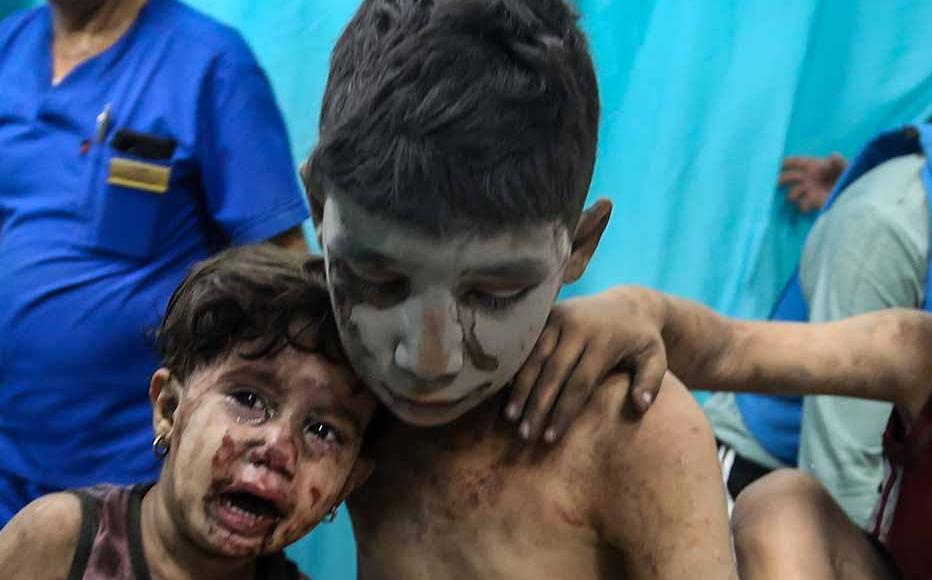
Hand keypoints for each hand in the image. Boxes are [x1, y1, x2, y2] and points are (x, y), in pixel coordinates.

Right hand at [504, 287, 668, 442]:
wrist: (629, 303)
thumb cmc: (641, 340)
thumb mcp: (656, 358)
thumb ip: (651, 382)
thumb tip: (640, 406)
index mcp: (603, 340)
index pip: (578, 383)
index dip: (563, 412)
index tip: (551, 438)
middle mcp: (577, 326)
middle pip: (552, 373)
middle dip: (537, 406)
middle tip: (525, 435)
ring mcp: (559, 317)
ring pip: (534, 358)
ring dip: (520, 389)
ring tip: (510, 418)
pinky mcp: (547, 314)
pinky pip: (527, 345)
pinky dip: (516, 369)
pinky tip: (505, 392)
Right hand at [778, 153, 846, 212]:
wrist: (854, 192)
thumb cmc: (850, 175)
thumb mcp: (846, 166)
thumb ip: (839, 161)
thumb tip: (832, 155)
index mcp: (813, 166)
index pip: (796, 162)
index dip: (786, 162)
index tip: (779, 164)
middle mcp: (807, 178)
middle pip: (788, 177)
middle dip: (782, 179)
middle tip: (778, 182)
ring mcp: (808, 190)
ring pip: (792, 193)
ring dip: (793, 193)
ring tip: (804, 192)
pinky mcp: (812, 202)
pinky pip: (801, 205)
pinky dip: (803, 204)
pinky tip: (809, 203)